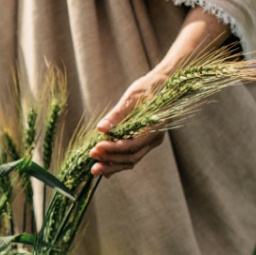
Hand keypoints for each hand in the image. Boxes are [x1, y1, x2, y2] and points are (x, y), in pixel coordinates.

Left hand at [88, 6, 230, 176]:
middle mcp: (155, 138)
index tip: (95, 148)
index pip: (132, 145)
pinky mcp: (146, 141)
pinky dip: (118, 161)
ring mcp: (151, 141)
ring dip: (113, 165)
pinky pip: (132, 155)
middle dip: (111, 162)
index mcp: (154, 127)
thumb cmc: (147, 88)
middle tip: (92, 164)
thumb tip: (100, 128)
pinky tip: (105, 166)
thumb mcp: (130, 97)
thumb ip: (116, 114)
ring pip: (132, 160)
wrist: (163, 84)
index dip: (113, 149)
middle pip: (132, 158)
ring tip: (95, 169)